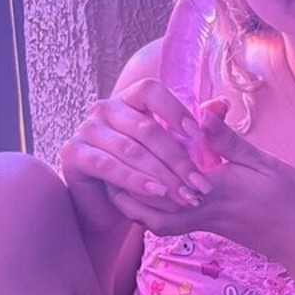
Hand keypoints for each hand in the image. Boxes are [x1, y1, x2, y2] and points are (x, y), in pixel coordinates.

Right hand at [58, 78, 215, 233]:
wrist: (109, 204)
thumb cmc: (145, 171)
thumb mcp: (173, 148)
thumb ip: (195, 126)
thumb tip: (221, 105)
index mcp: (129, 99)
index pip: (150, 91)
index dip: (174, 109)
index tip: (197, 134)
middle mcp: (105, 108)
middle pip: (145, 127)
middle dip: (177, 158)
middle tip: (200, 183)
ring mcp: (87, 129)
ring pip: (130, 150)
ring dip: (161, 174)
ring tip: (185, 194)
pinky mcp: (73, 154)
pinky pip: (108, 166)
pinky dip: (135, 181)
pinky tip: (156, 193)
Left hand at [107, 102, 294, 267]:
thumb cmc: (293, 198)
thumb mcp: (266, 162)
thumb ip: (230, 142)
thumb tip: (201, 113)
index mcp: (216, 189)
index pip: (170, 178)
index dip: (145, 162)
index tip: (128, 139)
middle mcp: (205, 210)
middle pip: (152, 210)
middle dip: (126, 192)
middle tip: (108, 168)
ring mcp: (206, 224)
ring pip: (158, 223)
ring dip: (136, 206)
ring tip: (121, 182)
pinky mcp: (210, 229)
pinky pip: (172, 225)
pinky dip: (154, 212)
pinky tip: (153, 193)